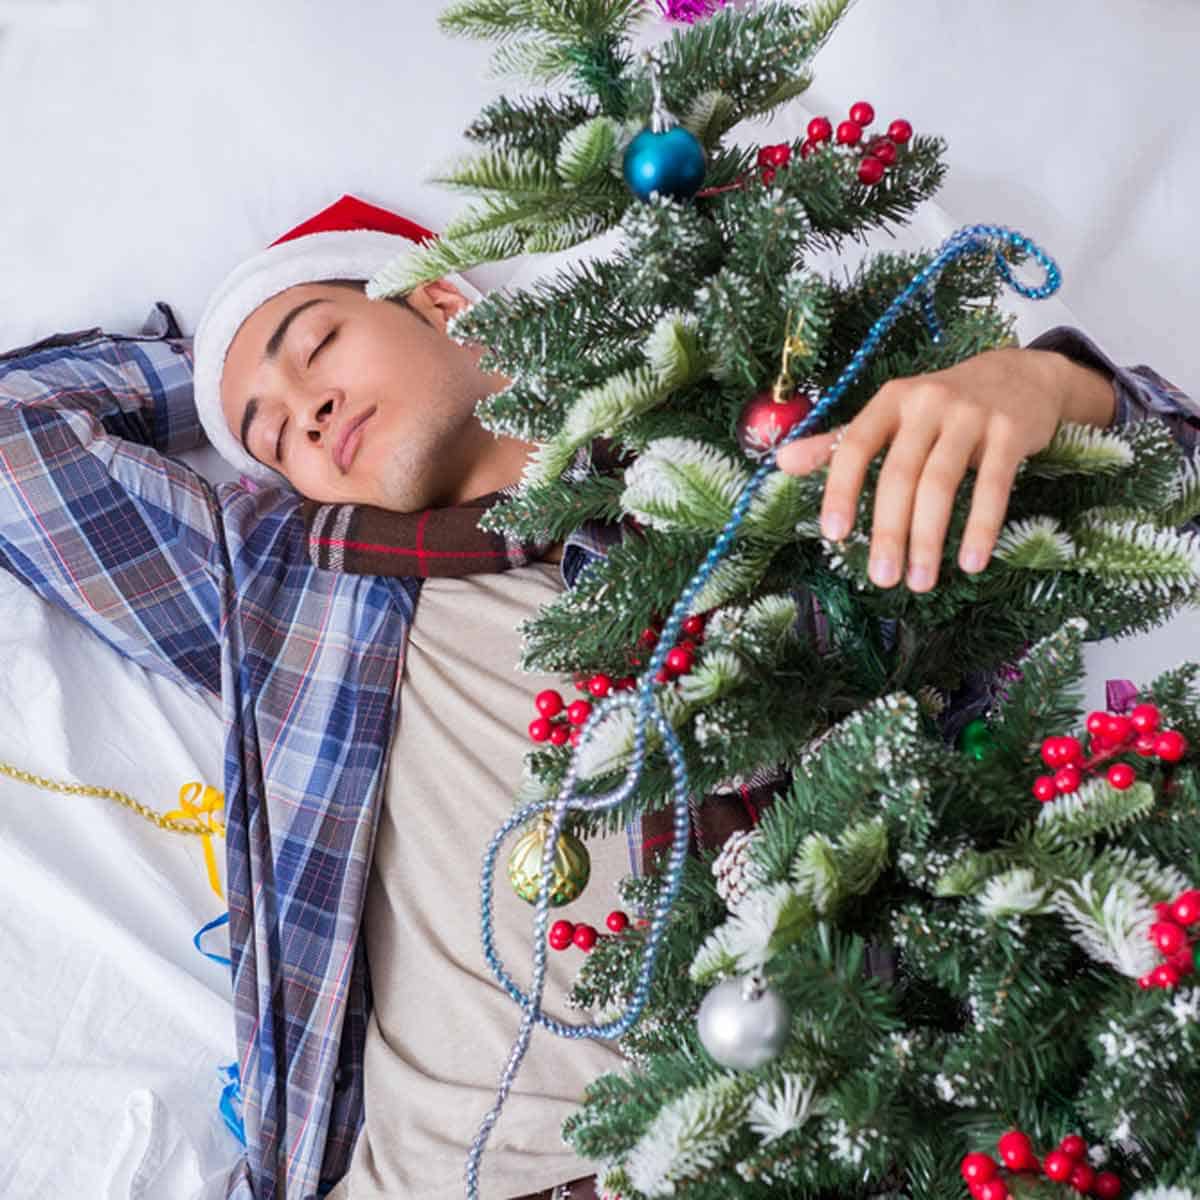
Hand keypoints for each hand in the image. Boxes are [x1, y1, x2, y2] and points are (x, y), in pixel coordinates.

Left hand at [774, 346, 1116, 591]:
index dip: (841, 489)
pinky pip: (994, 486)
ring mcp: (971, 415)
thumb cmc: (943, 406)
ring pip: (941, 483)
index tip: (834, 534)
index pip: (855, 445)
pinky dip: (982, 527)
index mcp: (890, 401)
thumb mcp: (890, 414)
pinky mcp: (1012, 432)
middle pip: (899, 473)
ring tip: (920, 582)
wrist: (1023, 375)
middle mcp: (927, 402)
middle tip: (881, 578)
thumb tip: (781, 463)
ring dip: (929, 538)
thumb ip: (839, 442)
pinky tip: (971, 562)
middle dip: (888, 530)